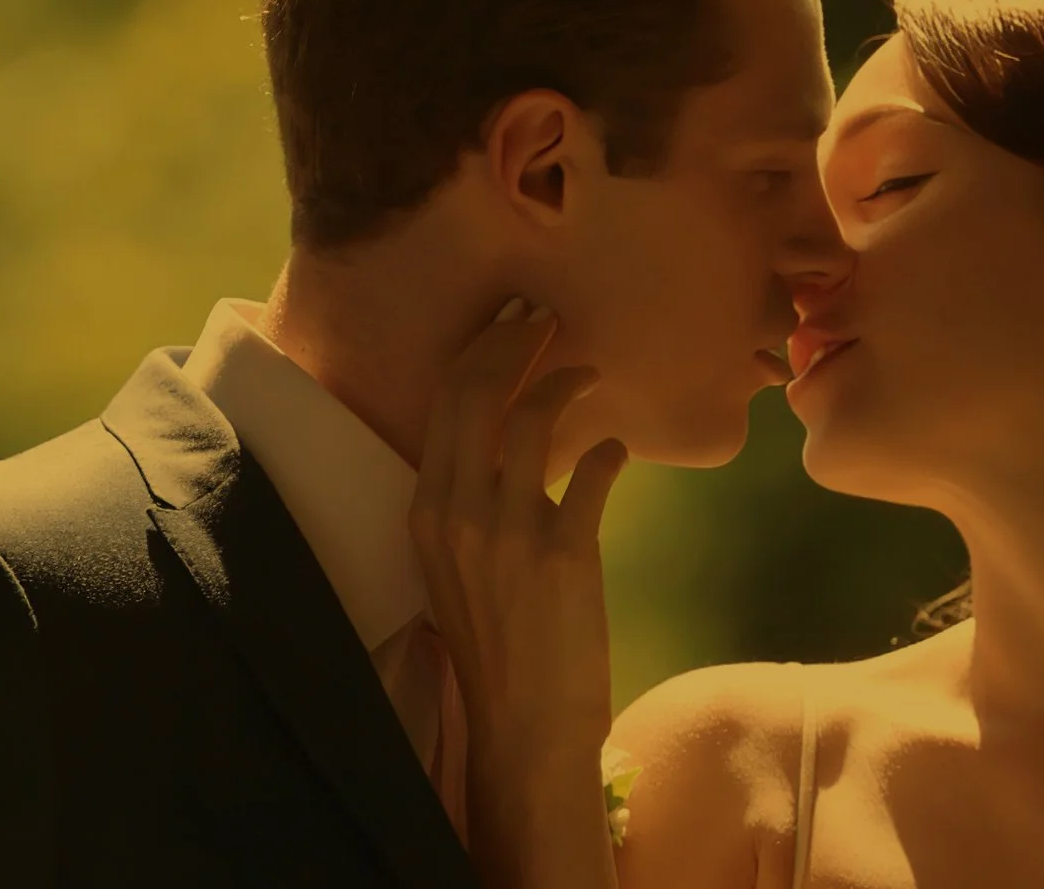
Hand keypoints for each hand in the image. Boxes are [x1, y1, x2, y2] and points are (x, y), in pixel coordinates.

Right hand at [408, 295, 628, 764]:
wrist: (525, 726)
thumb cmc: (499, 646)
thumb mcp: (459, 568)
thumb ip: (471, 504)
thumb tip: (503, 442)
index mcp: (424, 513)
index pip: (446, 402)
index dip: (484, 350)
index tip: (513, 322)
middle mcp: (457, 514)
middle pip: (481, 392)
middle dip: (516, 342)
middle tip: (549, 318)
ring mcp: (509, 532)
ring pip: (535, 419)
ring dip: (568, 382)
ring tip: (591, 371)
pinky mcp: (565, 553)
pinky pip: (593, 471)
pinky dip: (610, 450)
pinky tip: (619, 449)